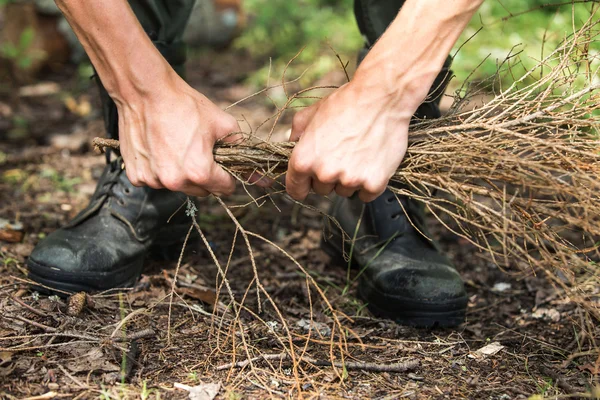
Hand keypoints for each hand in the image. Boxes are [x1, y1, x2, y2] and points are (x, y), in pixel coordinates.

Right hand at [117, 71, 239, 196]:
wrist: (146, 92)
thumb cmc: (187, 105)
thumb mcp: (223, 125)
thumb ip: (243, 153)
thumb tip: (266, 180)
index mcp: (199, 172)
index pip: (225, 188)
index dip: (228, 175)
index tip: (222, 161)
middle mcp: (175, 182)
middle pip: (202, 191)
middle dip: (205, 176)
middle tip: (199, 151)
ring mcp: (153, 181)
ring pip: (178, 187)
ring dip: (182, 174)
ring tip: (177, 147)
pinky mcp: (136, 176)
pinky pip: (156, 181)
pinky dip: (160, 170)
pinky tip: (159, 149)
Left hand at [286, 78, 420, 202]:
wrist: (382, 97)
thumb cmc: (346, 103)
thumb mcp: (311, 114)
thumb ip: (296, 133)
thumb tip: (291, 145)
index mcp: (303, 160)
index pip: (296, 190)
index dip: (302, 185)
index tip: (309, 182)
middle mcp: (325, 174)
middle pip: (322, 190)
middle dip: (329, 177)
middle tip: (341, 155)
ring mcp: (350, 180)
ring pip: (345, 192)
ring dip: (350, 179)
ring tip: (359, 153)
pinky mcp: (374, 183)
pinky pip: (366, 194)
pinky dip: (369, 183)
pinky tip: (372, 162)